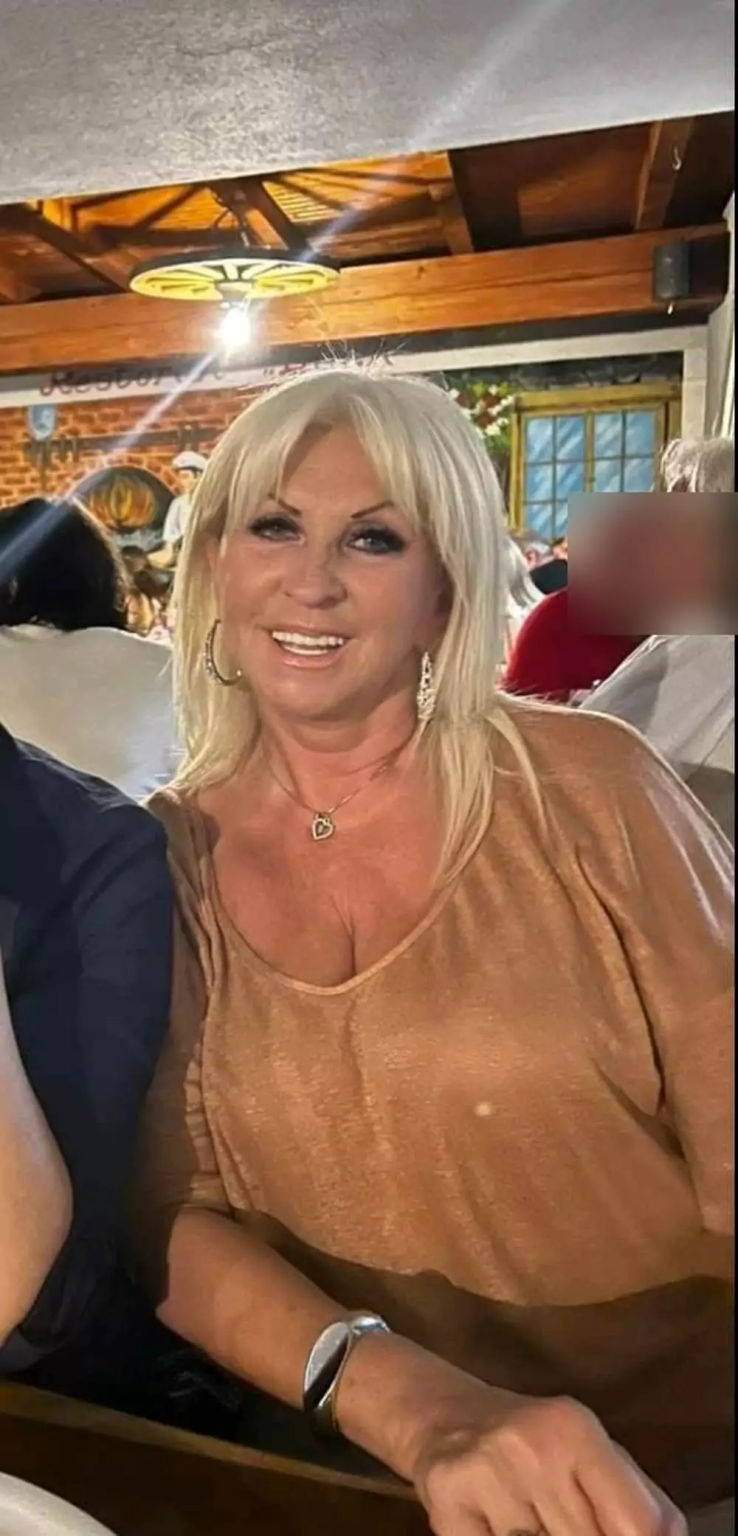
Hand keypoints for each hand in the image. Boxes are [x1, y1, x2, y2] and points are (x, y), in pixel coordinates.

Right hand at [411, 1387, 685, 1535]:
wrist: (446, 1416)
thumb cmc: (537, 1442)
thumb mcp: (594, 1452)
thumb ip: (640, 1500)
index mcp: (576, 1429)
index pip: (636, 1524)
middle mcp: (531, 1446)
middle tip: (563, 1524)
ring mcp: (484, 1474)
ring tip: (531, 1523)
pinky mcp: (445, 1502)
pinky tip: (498, 1527)